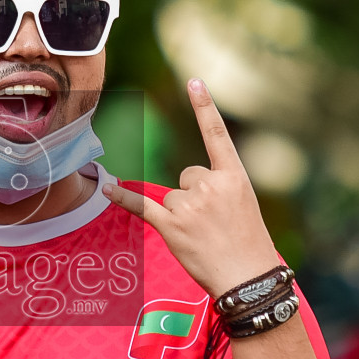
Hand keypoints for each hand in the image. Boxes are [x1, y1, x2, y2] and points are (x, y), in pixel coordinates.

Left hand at [103, 78, 277, 295]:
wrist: (249, 278)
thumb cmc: (248, 245)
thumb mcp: (244, 205)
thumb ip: (220, 187)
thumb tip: (188, 185)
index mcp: (234, 176)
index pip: (216, 134)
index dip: (204, 106)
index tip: (193, 80)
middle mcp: (210, 184)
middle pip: (187, 176)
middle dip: (194, 197)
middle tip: (213, 224)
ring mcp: (190, 205)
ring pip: (171, 197)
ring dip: (181, 216)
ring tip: (203, 236)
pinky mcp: (171, 225)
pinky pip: (143, 204)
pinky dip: (125, 197)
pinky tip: (109, 188)